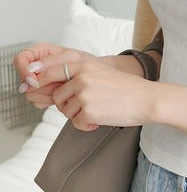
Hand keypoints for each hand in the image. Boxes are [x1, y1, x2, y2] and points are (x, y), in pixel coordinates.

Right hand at [12, 43, 101, 108]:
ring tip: (63, 88)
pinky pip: (38, 101)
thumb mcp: (73, 59)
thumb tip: (31, 69)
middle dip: (41, 86)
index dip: (24, 71)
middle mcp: (38, 67)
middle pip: (24, 80)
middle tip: (59, 84)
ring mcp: (40, 82)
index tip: (34, 81)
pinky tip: (62, 95)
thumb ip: (51, 63)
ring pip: (30, 93)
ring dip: (46, 94)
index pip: (20, 60)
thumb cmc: (89, 64)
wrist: (99, 79)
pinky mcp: (44, 94)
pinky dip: (49, 101)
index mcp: (41, 52)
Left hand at [34, 58, 153, 130]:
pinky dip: (85, 125)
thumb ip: (79, 75)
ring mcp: (84, 95)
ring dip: (78, 115)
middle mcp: (81, 78)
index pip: (49, 72)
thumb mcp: (101, 72)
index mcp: (83, 66)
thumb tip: (56, 86)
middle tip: (82, 107)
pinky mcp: (89, 112)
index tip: (33, 88)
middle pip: (57, 96)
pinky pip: (76, 123)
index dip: (40, 82)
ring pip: (66, 110)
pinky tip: (99, 121)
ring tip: (96, 113)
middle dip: (65, 104)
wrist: (147, 99)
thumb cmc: (128, 88)